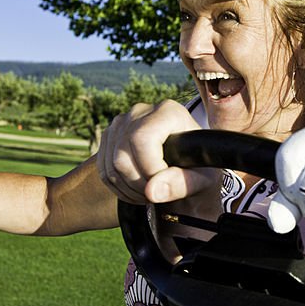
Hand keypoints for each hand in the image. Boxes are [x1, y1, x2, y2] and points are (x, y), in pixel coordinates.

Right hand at [96, 100, 216, 203]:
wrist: (188, 164)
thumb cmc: (199, 169)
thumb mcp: (201, 179)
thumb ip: (181, 183)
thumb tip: (151, 191)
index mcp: (168, 112)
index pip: (142, 139)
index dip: (150, 169)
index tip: (166, 183)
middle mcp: (140, 111)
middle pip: (122, 155)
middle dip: (139, 184)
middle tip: (158, 193)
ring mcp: (121, 122)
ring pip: (110, 165)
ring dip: (129, 189)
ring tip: (150, 193)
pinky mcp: (110, 136)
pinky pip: (103, 169)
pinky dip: (118, 187)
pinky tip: (137, 190)